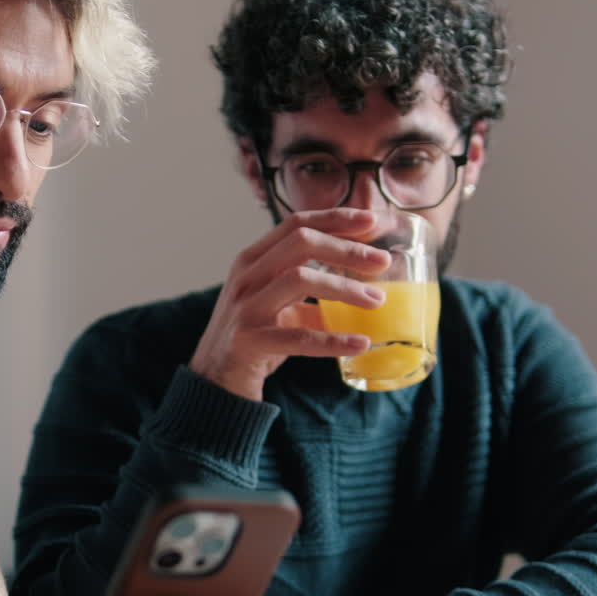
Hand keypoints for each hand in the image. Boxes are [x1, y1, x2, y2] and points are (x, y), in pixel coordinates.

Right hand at [189, 209, 390, 400]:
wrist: (214, 378)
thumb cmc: (252, 335)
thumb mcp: (279, 303)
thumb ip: (311, 289)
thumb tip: (368, 286)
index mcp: (252, 260)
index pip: (295, 224)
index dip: (335, 218)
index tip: (372, 221)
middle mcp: (246, 276)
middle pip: (301, 243)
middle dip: (346, 248)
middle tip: (382, 262)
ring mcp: (245, 307)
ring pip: (300, 279)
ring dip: (344, 288)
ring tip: (377, 301)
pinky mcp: (248, 340)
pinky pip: (298, 337)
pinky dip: (333, 340)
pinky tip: (361, 343)